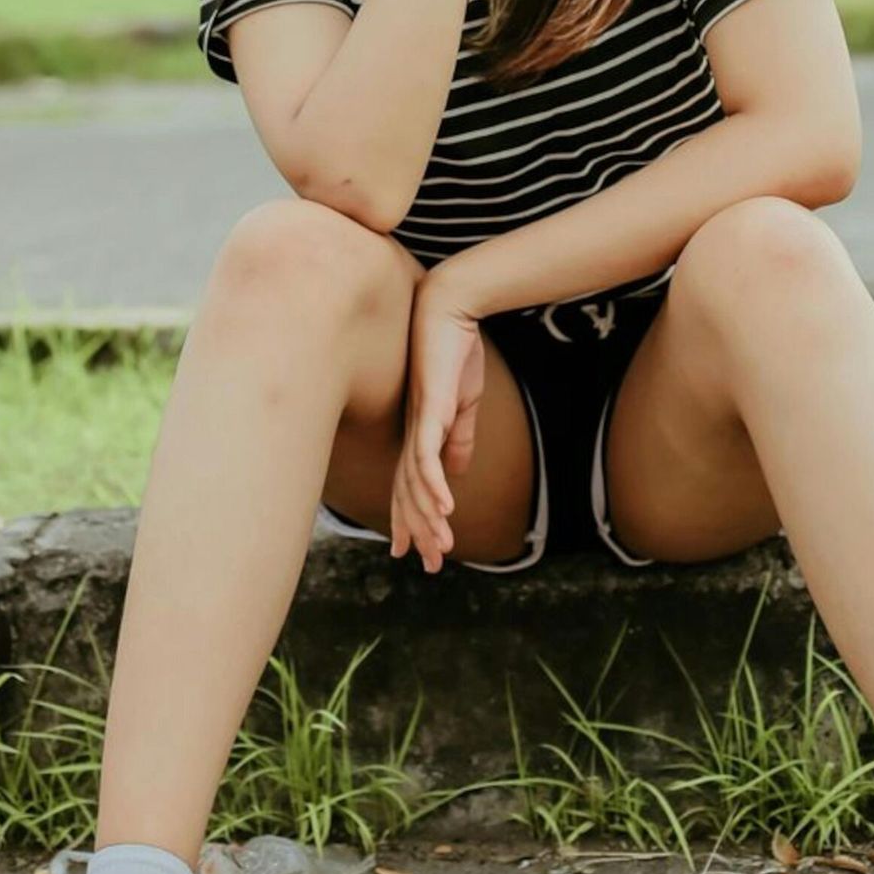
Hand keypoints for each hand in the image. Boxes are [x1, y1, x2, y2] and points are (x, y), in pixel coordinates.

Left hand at [391, 268, 487, 572]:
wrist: (450, 309)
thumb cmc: (456, 351)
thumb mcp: (464, 401)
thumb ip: (460, 435)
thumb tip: (456, 470)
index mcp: (421, 431)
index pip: (412, 485)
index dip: (413, 518)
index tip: (416, 551)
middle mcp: (412, 431)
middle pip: (409, 491)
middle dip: (418, 530)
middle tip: (428, 565)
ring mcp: (420, 421)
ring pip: (417, 480)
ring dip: (429, 517)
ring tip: (439, 547)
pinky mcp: (431, 408)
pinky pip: (429, 454)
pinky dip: (436, 483)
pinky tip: (446, 507)